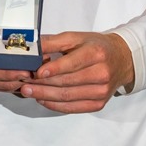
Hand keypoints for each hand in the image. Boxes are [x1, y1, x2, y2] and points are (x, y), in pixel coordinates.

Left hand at [19, 32, 133, 113]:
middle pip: (67, 82)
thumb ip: (54, 42)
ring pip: (68, 96)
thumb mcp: (77, 37)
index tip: (37, 72)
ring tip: (29, 91)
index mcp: (96, 53)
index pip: (72, 63)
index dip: (54, 69)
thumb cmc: (96, 46)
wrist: (121, 59)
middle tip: (25, 83)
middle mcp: (101, 73)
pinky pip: (73, 108)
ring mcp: (101, 91)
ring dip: (45, 95)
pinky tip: (42, 99)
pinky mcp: (98, 103)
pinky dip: (55, 105)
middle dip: (43, 84)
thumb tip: (33, 47)